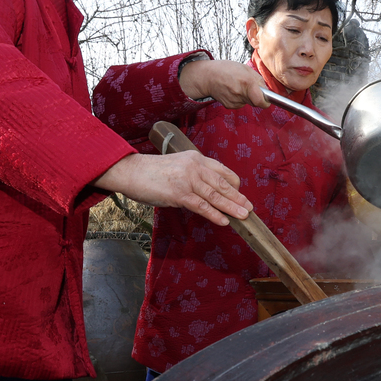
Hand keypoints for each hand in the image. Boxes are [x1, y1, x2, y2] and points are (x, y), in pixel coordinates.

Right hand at [94, 152, 251, 225]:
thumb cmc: (152, 172)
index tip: (240, 194)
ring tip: (243, 216)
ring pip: (216, 196)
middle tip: (249, 208)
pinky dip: (215, 215)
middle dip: (238, 197)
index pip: (222, 171)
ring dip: (232, 207)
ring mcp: (188, 180)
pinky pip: (202, 206)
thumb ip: (193, 175)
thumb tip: (207, 192)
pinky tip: (224, 221)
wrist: (131, 171)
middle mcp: (195, 167)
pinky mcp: (180, 193)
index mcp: (196, 158)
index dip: (234, 184)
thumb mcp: (177, 166)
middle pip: (223, 184)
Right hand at [178, 58, 268, 108]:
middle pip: (256, 102)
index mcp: (247, 83)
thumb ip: (258, 80)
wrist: (208, 77)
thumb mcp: (245, 69)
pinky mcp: (230, 106)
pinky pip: (241, 104)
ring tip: (238, 86)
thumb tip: (266, 91)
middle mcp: (241, 94)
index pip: (261, 101)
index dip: (266, 101)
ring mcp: (234, 101)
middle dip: (256, 96)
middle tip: (250, 87)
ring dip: (247, 96)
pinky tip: (233, 90)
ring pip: (248, 102)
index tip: (266, 99)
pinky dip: (240, 98)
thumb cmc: (227, 69)